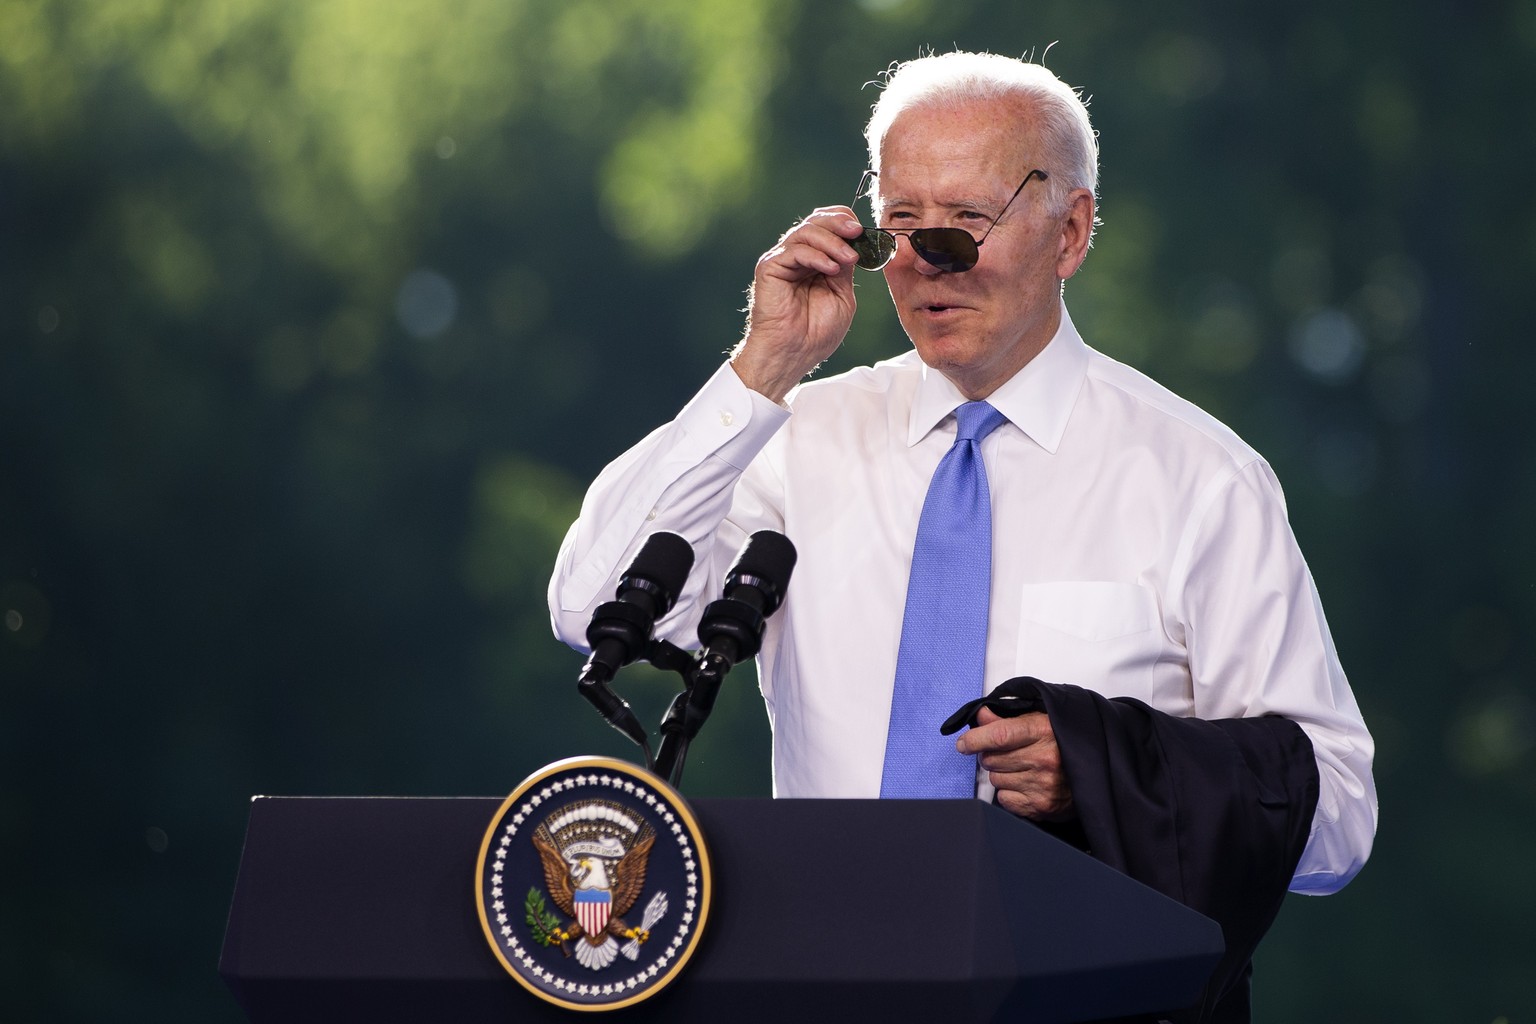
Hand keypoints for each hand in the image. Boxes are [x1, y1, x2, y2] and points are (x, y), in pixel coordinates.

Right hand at [730, 207, 865, 401]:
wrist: (794, 354)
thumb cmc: (816, 332)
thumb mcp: (842, 295)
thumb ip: (846, 267)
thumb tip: (855, 242)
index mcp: (815, 260)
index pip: (828, 225)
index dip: (845, 222)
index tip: (865, 232)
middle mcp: (798, 256)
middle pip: (816, 221)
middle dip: (840, 222)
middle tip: (858, 232)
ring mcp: (783, 260)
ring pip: (806, 231)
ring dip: (832, 241)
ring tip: (849, 259)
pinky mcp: (770, 267)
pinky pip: (794, 250)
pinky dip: (816, 255)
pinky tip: (831, 268)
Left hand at [956, 707, 1074, 820]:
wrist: (1098, 770)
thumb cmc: (1066, 742)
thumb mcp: (1041, 720)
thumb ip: (1007, 718)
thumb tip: (981, 716)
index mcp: (1044, 732)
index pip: (999, 735)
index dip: (975, 739)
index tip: (964, 743)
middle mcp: (1044, 759)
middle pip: (992, 759)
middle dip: (990, 755)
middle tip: (1006, 753)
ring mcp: (1043, 785)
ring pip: (995, 780)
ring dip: (1001, 774)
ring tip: (1021, 768)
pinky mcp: (1042, 806)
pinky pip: (1004, 799)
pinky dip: (1009, 792)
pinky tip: (1025, 784)